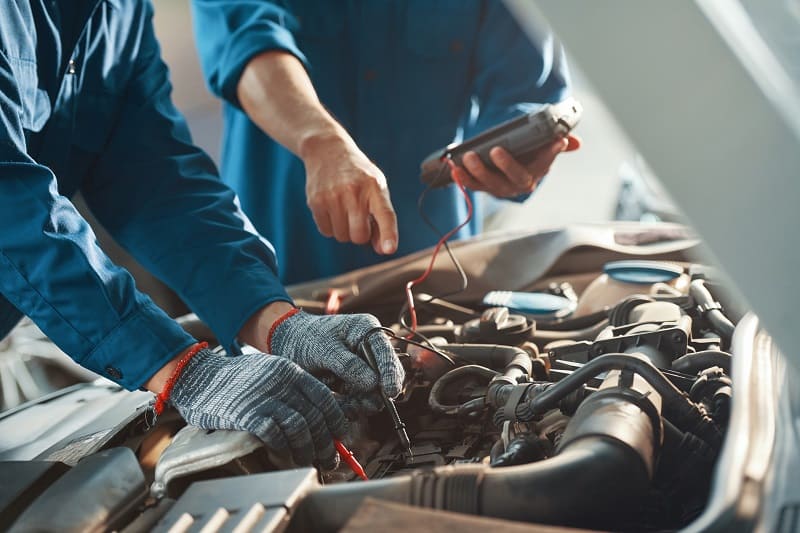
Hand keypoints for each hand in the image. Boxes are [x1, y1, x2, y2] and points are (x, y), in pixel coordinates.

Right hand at [169, 348, 345, 469]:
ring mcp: (264, 398)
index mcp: (290, 371)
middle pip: (315, 417)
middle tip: (330, 459)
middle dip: (327, 443)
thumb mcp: (270, 372)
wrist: (198, 376)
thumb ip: (292, 389)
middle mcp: (281, 383)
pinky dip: (284, 448)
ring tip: (308, 461)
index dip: (336, 422)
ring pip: (300, 428)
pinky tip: (285, 456)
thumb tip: (319, 416)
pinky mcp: (246, 415)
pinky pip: (275, 435)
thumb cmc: (235, 379)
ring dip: (308, 450)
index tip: (339, 437)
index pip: (324, 398)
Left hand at [268, 310, 404, 398]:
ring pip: (375, 391)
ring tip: (349, 407)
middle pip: (386, 375)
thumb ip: (348, 365)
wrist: (286, 345)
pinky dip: (353, 406)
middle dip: (378, 393)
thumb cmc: (304, 338)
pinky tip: (342, 407)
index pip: (386, 352)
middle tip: (366, 405)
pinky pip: (360, 400)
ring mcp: (363, 367)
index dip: (391, 372)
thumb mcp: (324, 349)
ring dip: (364, 403)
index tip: (391, 392)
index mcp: (367, 331)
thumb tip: (373, 383)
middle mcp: (370, 349)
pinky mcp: (355, 383)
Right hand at [301, 133, 397, 254]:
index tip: (388, 250)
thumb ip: (382, 218)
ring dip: (344, 230)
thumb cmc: (358, 175)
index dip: (388, 234)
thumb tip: (383, 250)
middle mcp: (354, 191)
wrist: (327, 150)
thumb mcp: (376, 188)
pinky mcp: (316, 201)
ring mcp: (333, 196)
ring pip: (342, 236)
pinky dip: (330, 226)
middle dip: (361, 234)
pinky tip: (332, 208)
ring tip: (344, 209)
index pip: (385, 214)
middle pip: (359, 236)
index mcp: (375, 187)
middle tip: (358, 218)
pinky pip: (326, 231)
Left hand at [451, 134, 580, 197]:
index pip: (544, 165)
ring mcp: (499, 187)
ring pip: (489, 184)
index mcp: (536, 173)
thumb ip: (556, 144)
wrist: (508, 164)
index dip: (549, 156)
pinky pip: (472, 185)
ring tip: (468, 158)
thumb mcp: (541, 148)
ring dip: (477, 172)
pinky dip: (462, 178)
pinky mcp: (481, 186)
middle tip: (496, 150)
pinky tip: (454, 168)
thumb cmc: (526, 154)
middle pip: (513, 179)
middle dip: (505, 166)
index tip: (555, 143)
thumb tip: (573, 142)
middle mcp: (518, 184)